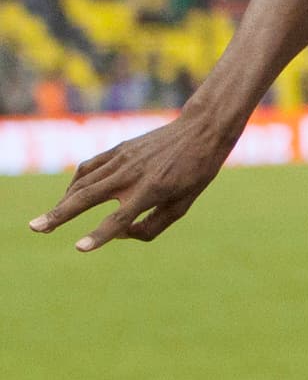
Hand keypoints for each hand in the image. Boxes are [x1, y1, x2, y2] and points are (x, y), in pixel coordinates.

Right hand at [27, 113, 230, 250]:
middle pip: (87, 198)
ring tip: (47, 220)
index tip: (79, 248)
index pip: (119, 219)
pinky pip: (89, 167)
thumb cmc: (195, 174)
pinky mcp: (119, 149)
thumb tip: (119, 235)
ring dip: (62, 202)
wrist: (199, 131)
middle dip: (59, 215)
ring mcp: (122, 159)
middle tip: (36, 228)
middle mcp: (132, 175)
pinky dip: (75, 182)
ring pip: (82, 182)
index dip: (99, 236)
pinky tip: (69, 196)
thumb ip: (150, 227)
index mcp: (151, 191)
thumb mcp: (182, 206)